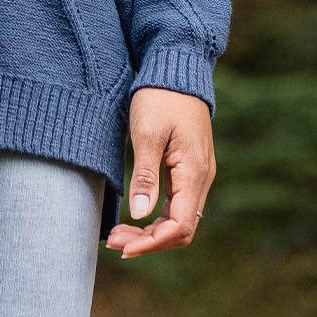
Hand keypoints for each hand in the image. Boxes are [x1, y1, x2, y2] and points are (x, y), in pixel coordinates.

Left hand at [105, 86, 214, 258]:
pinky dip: (156, 215)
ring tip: (118, 234)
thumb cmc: (159, 96)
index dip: (153, 243)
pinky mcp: (189, 168)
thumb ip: (145, 175)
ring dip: (151, 231)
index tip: (124, 248)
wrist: (176, 69)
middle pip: (181, 228)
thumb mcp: (146, 133)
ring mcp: (197, 174)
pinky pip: (176, 203)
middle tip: (115, 242)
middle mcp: (202, 179)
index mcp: (194, 172)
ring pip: (178, 218)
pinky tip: (134, 216)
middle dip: (149, 241)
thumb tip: (140, 215)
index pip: (180, 226)